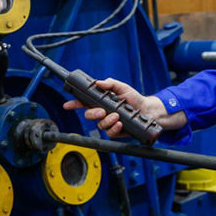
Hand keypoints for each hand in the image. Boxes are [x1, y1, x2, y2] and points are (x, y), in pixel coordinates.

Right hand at [62, 77, 185, 138]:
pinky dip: (114, 128)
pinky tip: (120, 123)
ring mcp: (109, 123)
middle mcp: (103, 113)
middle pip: (89, 115)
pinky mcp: (116, 131)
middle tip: (101, 111)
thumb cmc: (134, 98)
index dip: (75, 103)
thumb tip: (99, 83)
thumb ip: (110, 84)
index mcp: (102, 102)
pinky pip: (110, 132)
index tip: (67, 104)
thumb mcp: (122, 87)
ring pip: (99, 125)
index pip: (84, 102)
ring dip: (107, 121)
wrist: (148, 110)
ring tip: (116, 116)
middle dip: (93, 114)